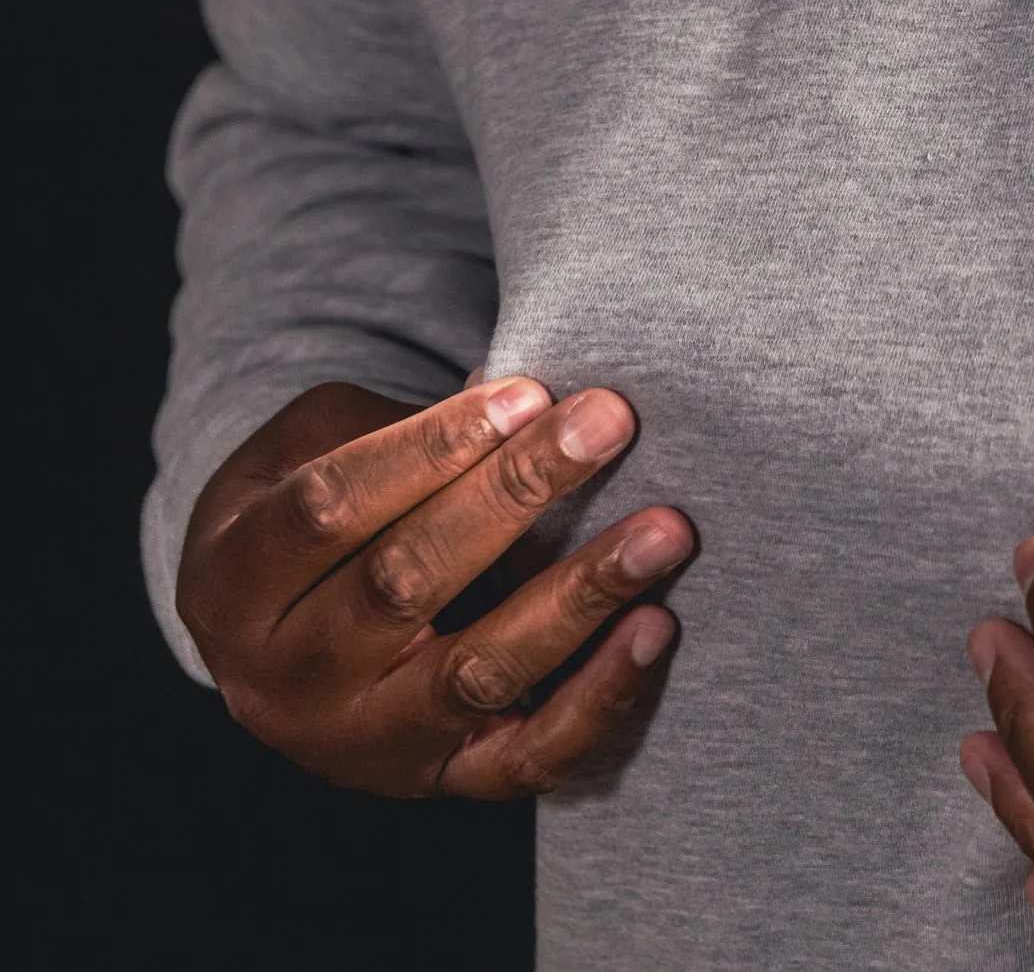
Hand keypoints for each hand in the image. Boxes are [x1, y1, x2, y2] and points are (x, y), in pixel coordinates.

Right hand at [178, 378, 692, 797]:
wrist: (280, 640)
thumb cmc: (311, 508)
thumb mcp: (309, 448)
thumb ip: (397, 424)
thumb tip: (524, 395)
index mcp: (231, 581)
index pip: (331, 505)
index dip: (432, 447)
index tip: (528, 391)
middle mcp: (283, 679)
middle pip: (406, 583)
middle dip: (516, 494)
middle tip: (610, 421)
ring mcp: (358, 744)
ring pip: (474, 672)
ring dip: (576, 595)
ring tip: (661, 529)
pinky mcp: (434, 782)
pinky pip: (523, 760)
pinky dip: (596, 698)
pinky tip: (654, 628)